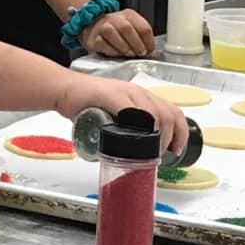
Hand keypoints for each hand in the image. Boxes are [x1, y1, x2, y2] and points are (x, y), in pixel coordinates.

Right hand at [56, 74, 188, 155]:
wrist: (64, 90)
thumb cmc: (86, 103)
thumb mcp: (116, 115)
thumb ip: (128, 126)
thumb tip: (138, 149)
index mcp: (142, 97)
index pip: (172, 111)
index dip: (180, 131)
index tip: (177, 149)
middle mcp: (138, 93)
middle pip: (168, 113)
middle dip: (171, 137)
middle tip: (163, 153)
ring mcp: (125, 93)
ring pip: (154, 113)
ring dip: (158, 135)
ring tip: (151, 150)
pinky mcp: (110, 96)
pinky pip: (131, 110)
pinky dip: (139, 124)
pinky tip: (138, 137)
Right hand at [80, 8, 157, 58]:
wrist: (94, 26)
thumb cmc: (117, 30)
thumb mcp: (132, 28)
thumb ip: (141, 37)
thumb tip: (150, 51)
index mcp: (129, 15)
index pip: (143, 26)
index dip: (149, 41)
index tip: (150, 51)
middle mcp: (115, 18)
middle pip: (127, 28)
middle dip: (136, 43)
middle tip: (141, 53)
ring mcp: (102, 27)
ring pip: (111, 32)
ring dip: (123, 46)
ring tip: (129, 54)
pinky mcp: (94, 38)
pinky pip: (102, 43)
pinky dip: (111, 50)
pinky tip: (116, 53)